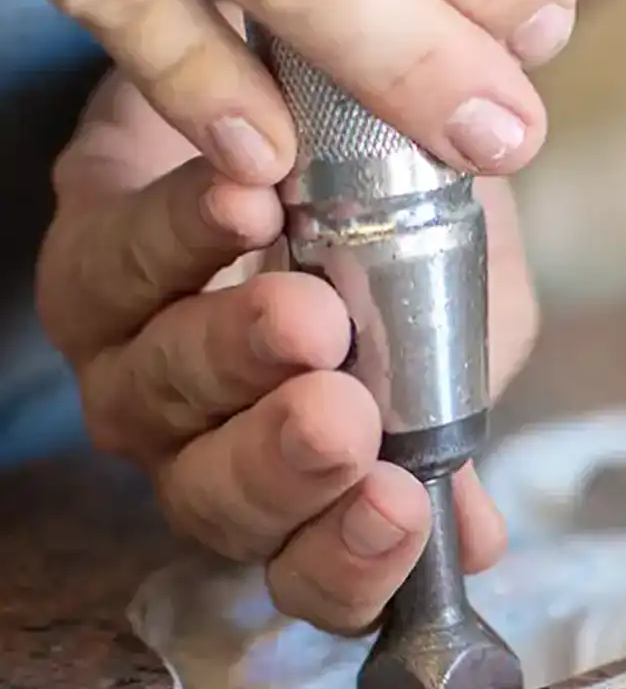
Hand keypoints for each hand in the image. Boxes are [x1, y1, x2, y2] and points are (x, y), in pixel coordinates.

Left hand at [38, 68, 538, 633]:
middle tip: (340, 418)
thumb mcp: (446, 329)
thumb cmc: (388, 236)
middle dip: (280, 465)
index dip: (352, 562)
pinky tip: (247, 205)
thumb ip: (448, 428)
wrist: (321, 115)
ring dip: (235, 357)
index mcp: (294, 486)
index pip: (312, 573)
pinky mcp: (87, 265)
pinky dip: (183, 237)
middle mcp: (200, 447)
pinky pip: (117, 266)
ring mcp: (131, 364)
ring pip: (159, 392)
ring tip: (308, 314)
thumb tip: (475, 540)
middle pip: (215, 499)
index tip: (403, 504)